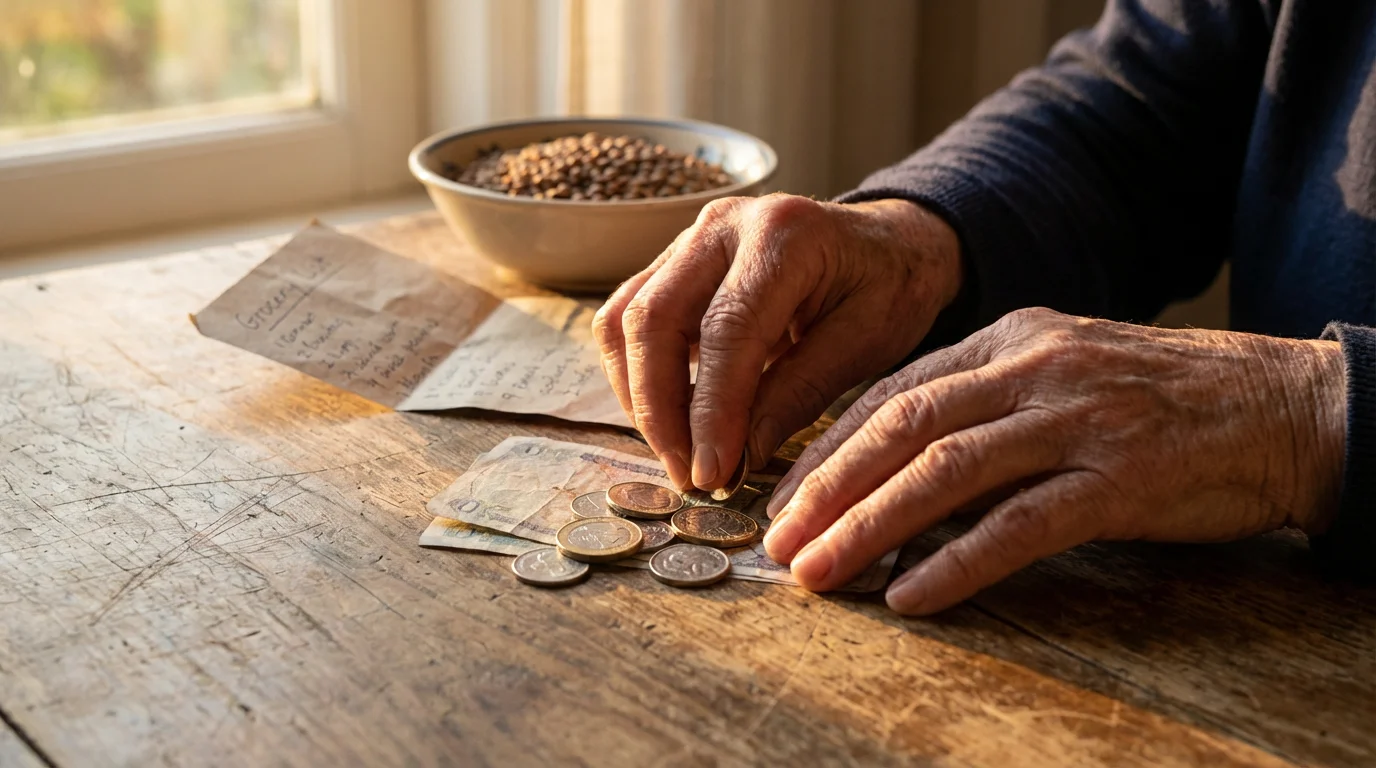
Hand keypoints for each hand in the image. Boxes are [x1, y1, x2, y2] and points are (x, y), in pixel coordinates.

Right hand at [593, 193, 962, 489]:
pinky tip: (670, 418)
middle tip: (688, 476)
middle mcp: (723, 225)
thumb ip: (801, 393)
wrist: (888, 242)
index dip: (711, 409)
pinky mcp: (673, 262)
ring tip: (678, 455)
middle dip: (660, 410)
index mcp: (785, 235)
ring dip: (640, 397)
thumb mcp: (866, 341)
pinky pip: (628, 318)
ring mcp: (690, 239)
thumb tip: (740, 455)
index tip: (712, 473)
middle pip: (654, 319)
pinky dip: (637, 374)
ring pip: (626, 319)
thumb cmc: (889, 287)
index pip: (726, 330)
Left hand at [762, 308, 1347, 613]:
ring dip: (871, 525)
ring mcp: (1078, 420)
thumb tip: (896, 466)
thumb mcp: (1063, 373)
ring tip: (819, 571)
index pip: (893, 388)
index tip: (782, 492)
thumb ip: (985, 405)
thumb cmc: (1161, 398)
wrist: (1282, 406)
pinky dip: (958, 562)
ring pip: (947, 470)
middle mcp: (1034, 368)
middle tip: (778, 540)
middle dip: (828, 487)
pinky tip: (911, 594)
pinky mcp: (1121, 479)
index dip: (827, 443)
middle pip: (903, 425)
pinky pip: (1021, 525)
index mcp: (1010, 338)